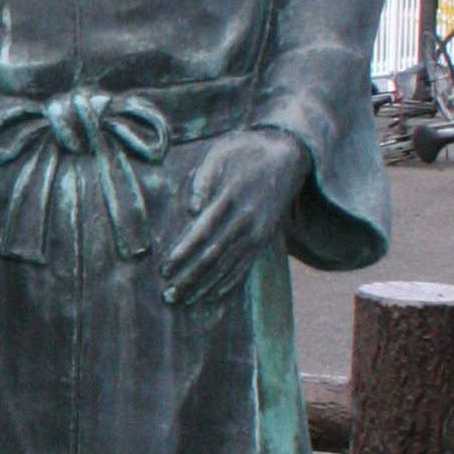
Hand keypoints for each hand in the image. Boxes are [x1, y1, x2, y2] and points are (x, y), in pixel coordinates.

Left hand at [160, 128, 308, 308]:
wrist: (288, 155)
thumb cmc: (246, 151)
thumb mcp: (220, 153)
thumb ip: (203, 178)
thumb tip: (192, 208)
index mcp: (231, 198)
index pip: (203, 233)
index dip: (183, 253)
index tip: (165, 269)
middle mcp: (246, 220)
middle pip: (214, 256)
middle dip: (190, 278)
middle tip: (169, 296)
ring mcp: (257, 232)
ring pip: (229, 266)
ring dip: (205, 286)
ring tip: (185, 301)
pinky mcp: (264, 238)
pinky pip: (245, 266)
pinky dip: (229, 282)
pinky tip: (212, 294)